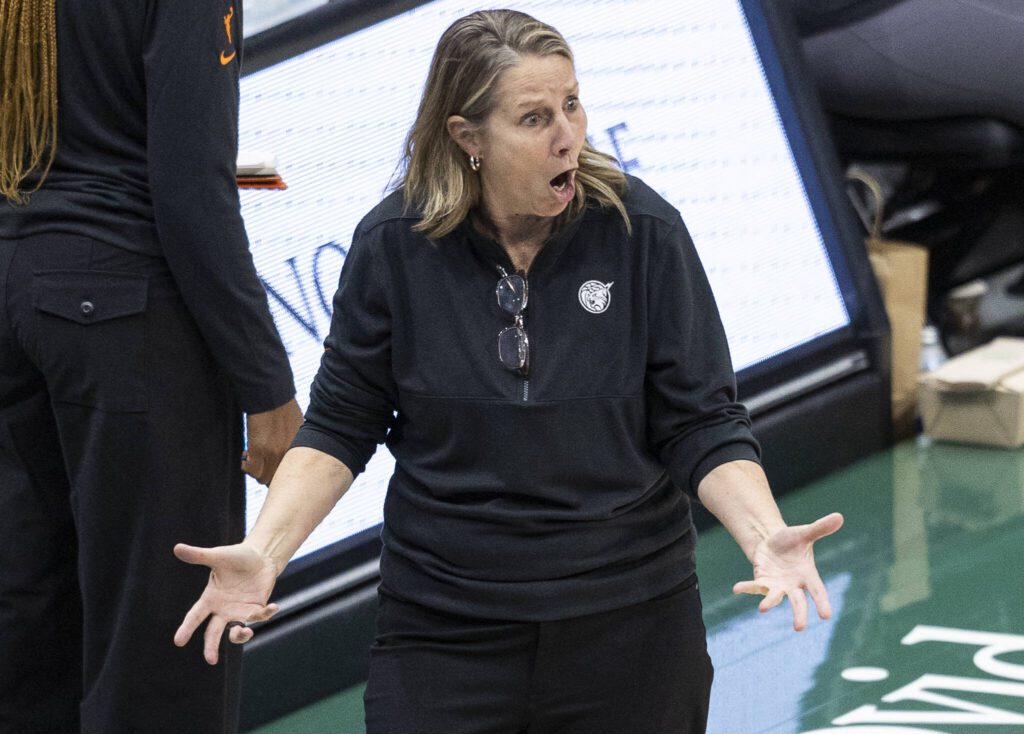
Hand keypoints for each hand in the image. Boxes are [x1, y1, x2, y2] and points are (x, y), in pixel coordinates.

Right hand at [173, 543, 279, 663]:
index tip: (178, 641)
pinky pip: (261, 616)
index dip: (187, 628)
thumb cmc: (236, 557)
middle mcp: (223, 609)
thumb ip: (198, 555)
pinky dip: (266, 614)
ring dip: (241, 635)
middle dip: (211, 646)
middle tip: (211, 660)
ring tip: (245, 631)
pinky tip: (273, 606)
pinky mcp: (257, 608)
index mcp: (210, 598)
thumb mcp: (218, 556)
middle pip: (214, 632)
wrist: (260, 556)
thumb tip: (177, 548)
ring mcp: (240, 611)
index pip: (195, 616)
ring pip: (237, 631)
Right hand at [243, 398, 303, 484]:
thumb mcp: (299, 428)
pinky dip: (246, 466)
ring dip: (255, 472)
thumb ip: (295, 443)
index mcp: (300, 450)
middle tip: (261, 466)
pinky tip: (245, 456)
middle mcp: (288, 455)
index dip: (281, 475)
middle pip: (277, 479)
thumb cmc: (285, 409)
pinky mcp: (258, 450)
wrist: (272, 397)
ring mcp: (273, 454)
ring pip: (263, 478)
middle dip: (268, 476)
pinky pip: (250, 469)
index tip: (273, 470)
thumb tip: (290, 452)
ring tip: (252, 460)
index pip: (293, 474)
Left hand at [732, 512, 843, 630]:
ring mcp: (777, 585)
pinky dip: (746, 588)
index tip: (826, 616)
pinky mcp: (762, 581)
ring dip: (769, 602)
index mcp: (807, 575)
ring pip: (774, 597)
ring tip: (763, 608)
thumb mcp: (804, 533)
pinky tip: (736, 589)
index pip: (817, 591)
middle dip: (799, 614)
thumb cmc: (792, 541)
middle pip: (797, 602)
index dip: (822, 603)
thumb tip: (840, 516)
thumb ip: (820, 528)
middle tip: (799, 627)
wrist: (771, 542)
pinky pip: (754, 586)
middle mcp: (793, 584)